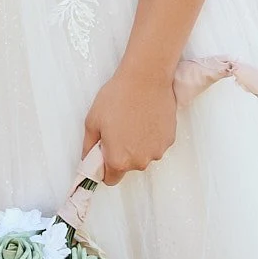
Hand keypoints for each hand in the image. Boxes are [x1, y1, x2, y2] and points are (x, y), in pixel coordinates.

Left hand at [82, 60, 177, 184]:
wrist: (146, 79)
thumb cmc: (117, 98)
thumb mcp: (92, 122)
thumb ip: (89, 147)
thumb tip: (88, 160)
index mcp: (118, 160)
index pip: (110, 179)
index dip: (104, 168)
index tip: (103, 154)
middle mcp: (140, 162)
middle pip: (127, 167)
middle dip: (121, 154)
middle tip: (117, 131)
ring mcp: (157, 151)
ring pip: (143, 156)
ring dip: (137, 146)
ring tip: (133, 121)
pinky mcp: (169, 140)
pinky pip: (155, 145)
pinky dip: (150, 136)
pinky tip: (146, 119)